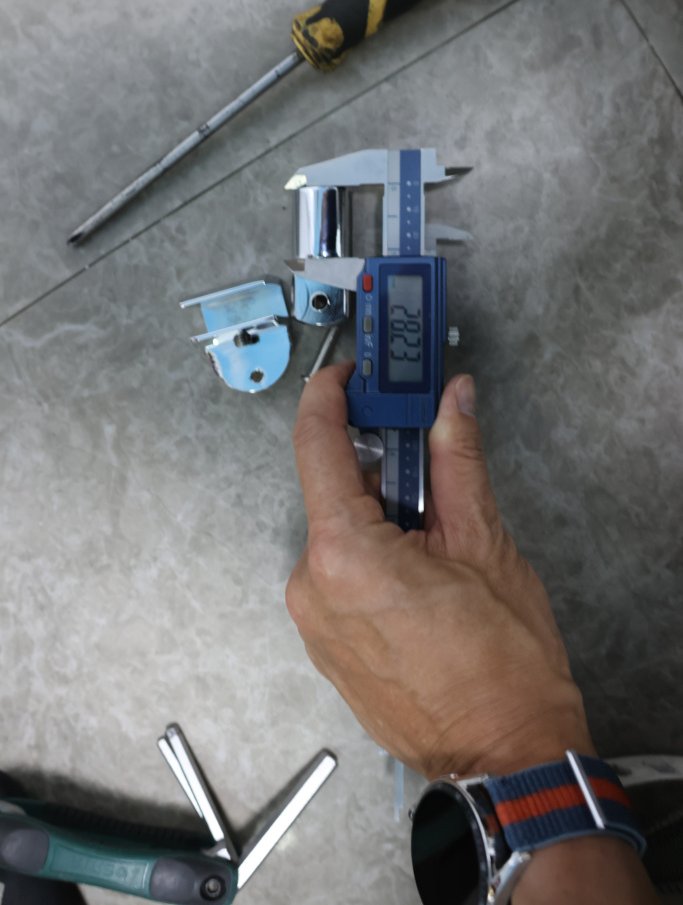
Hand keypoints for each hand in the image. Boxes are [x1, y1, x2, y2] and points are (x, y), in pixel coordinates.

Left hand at [286, 362, 594, 778]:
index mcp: (344, 554)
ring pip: (338, 537)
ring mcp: (314, 623)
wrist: (504, 756)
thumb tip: (451, 403)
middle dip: (377, 470)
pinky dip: (371, 558)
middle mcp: (311, 588)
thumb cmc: (500, 667)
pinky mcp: (325, 646)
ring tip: (437, 542)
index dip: (328, 397)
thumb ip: (457, 460)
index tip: (346, 375)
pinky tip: (418, 576)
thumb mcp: (484, 543)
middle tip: (427, 463)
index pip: (316, 445)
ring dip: (379, 519)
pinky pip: (338, 577)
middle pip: (332, 494)